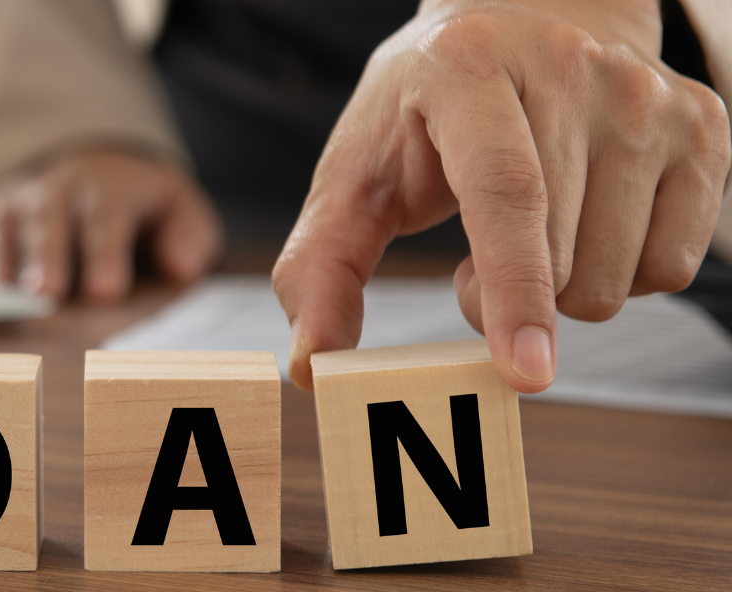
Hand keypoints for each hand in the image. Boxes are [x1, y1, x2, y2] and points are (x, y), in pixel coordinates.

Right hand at [0, 150, 221, 303]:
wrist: (84, 162)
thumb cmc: (133, 204)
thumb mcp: (177, 207)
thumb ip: (188, 235)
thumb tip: (180, 266)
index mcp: (105, 188)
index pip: (106, 217)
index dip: (105, 253)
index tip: (106, 290)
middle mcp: (51, 191)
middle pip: (47, 221)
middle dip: (45, 256)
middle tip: (45, 293)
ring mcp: (8, 204)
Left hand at [272, 0, 729, 392]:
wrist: (523, 23)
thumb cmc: (425, 115)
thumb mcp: (355, 173)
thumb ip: (320, 268)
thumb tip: (313, 366)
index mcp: (470, 67)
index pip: (507, 192)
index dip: (513, 288)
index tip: (523, 372)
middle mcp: (576, 68)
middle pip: (562, 257)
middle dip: (505, 300)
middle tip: (469, 266)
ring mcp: (651, 95)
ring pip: (620, 277)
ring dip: (561, 292)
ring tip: (527, 234)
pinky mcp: (705, 128)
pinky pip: (672, 268)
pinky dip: (621, 274)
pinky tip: (584, 225)